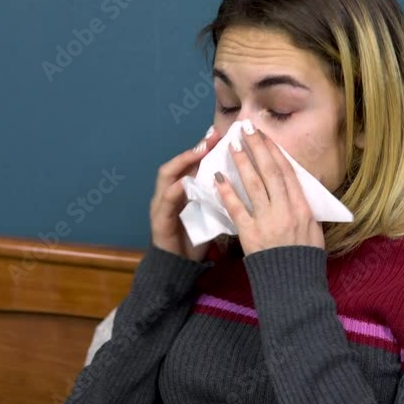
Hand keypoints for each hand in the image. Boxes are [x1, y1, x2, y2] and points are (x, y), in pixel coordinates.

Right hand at [150, 126, 222, 261]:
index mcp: (181, 191)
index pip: (190, 164)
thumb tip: (244, 182)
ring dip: (183, 162)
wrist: (178, 269)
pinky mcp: (159, 220)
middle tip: (211, 138)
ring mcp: (161, 206)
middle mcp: (168, 194)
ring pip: (167, 176)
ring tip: (199, 152)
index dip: (203, 148)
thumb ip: (219, 198)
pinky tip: (187, 182)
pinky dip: (176, 189)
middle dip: (193, 149)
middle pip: (177, 164)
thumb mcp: (211, 215)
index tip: (220, 134)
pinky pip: (167, 200)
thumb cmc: (195, 241)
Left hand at [213, 120, 324, 255]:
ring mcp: (268, 221)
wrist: (293, 285)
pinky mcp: (250, 234)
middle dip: (257, 148)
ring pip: (254, 185)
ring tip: (232, 146)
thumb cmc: (304, 258)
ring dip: (242, 163)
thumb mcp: (314, 229)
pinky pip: (237, 209)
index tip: (264, 135)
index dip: (274, 151)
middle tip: (246, 129)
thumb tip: (301, 183)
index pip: (287, 172)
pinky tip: (218, 178)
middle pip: (270, 172)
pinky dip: (227, 192)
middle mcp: (286, 209)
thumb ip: (306, 205)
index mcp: (303, 207)